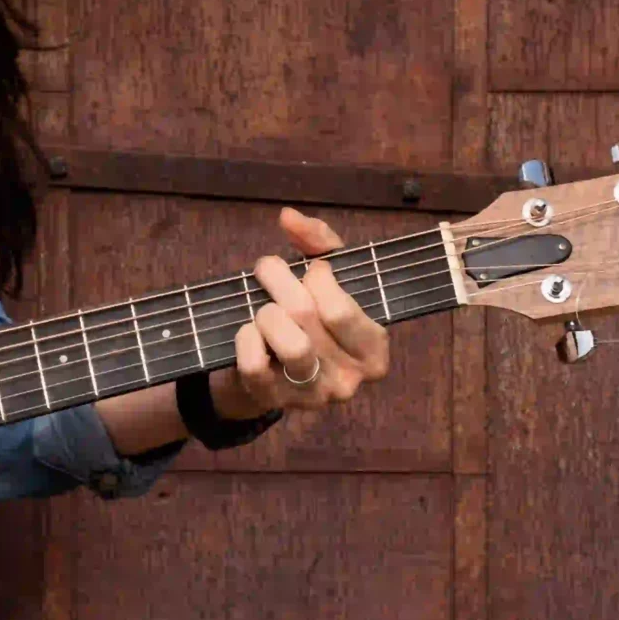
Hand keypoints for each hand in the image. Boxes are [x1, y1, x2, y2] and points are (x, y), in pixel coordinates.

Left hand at [220, 207, 393, 417]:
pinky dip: (246, 339)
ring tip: (264, 307)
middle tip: (270, 273)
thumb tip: (288, 217)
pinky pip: (255, 366)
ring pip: (290, 344)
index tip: (310, 271)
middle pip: (309, 317)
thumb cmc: (308, 315)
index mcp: (372, 350)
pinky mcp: (274, 402)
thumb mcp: (324, 276)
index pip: (341, 309)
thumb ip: (318, 241)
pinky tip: (248, 331)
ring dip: (266, 313)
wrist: (270, 367)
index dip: (317, 279)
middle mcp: (349, 379)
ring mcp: (312, 396)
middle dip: (281, 283)